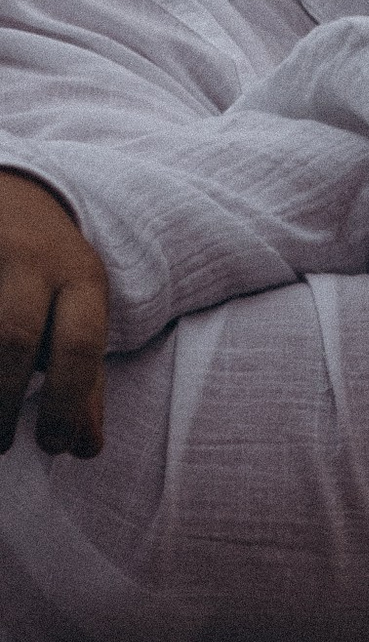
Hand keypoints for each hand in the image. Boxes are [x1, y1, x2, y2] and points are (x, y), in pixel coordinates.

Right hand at [0, 171, 108, 459]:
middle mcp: (33, 259)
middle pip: (15, 336)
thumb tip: (87, 449)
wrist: (13, 191)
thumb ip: (86, 380)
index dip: (69, 402)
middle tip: (4, 444)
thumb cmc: (50, 272)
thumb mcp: (81, 311)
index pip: (81, 343)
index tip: (57, 446)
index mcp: (82, 275)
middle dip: (5, 398)